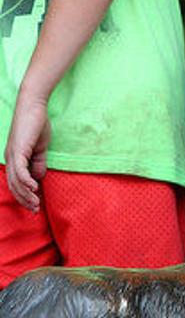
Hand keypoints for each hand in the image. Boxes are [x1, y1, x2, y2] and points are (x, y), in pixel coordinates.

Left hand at [5, 92, 49, 210]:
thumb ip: (39, 163)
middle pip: (14, 186)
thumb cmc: (37, 125)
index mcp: (14, 159)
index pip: (16, 183)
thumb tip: (38, 178)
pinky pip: (20, 171)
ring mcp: (12, 156)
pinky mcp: (18, 151)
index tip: (35, 205)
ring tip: (36, 203)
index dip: (24, 195)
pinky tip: (35, 188)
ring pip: (16, 182)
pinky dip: (27, 182)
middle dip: (24, 200)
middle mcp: (10, 159)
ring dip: (26, 194)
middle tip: (35, 210)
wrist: (33, 107)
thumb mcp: (40, 148)